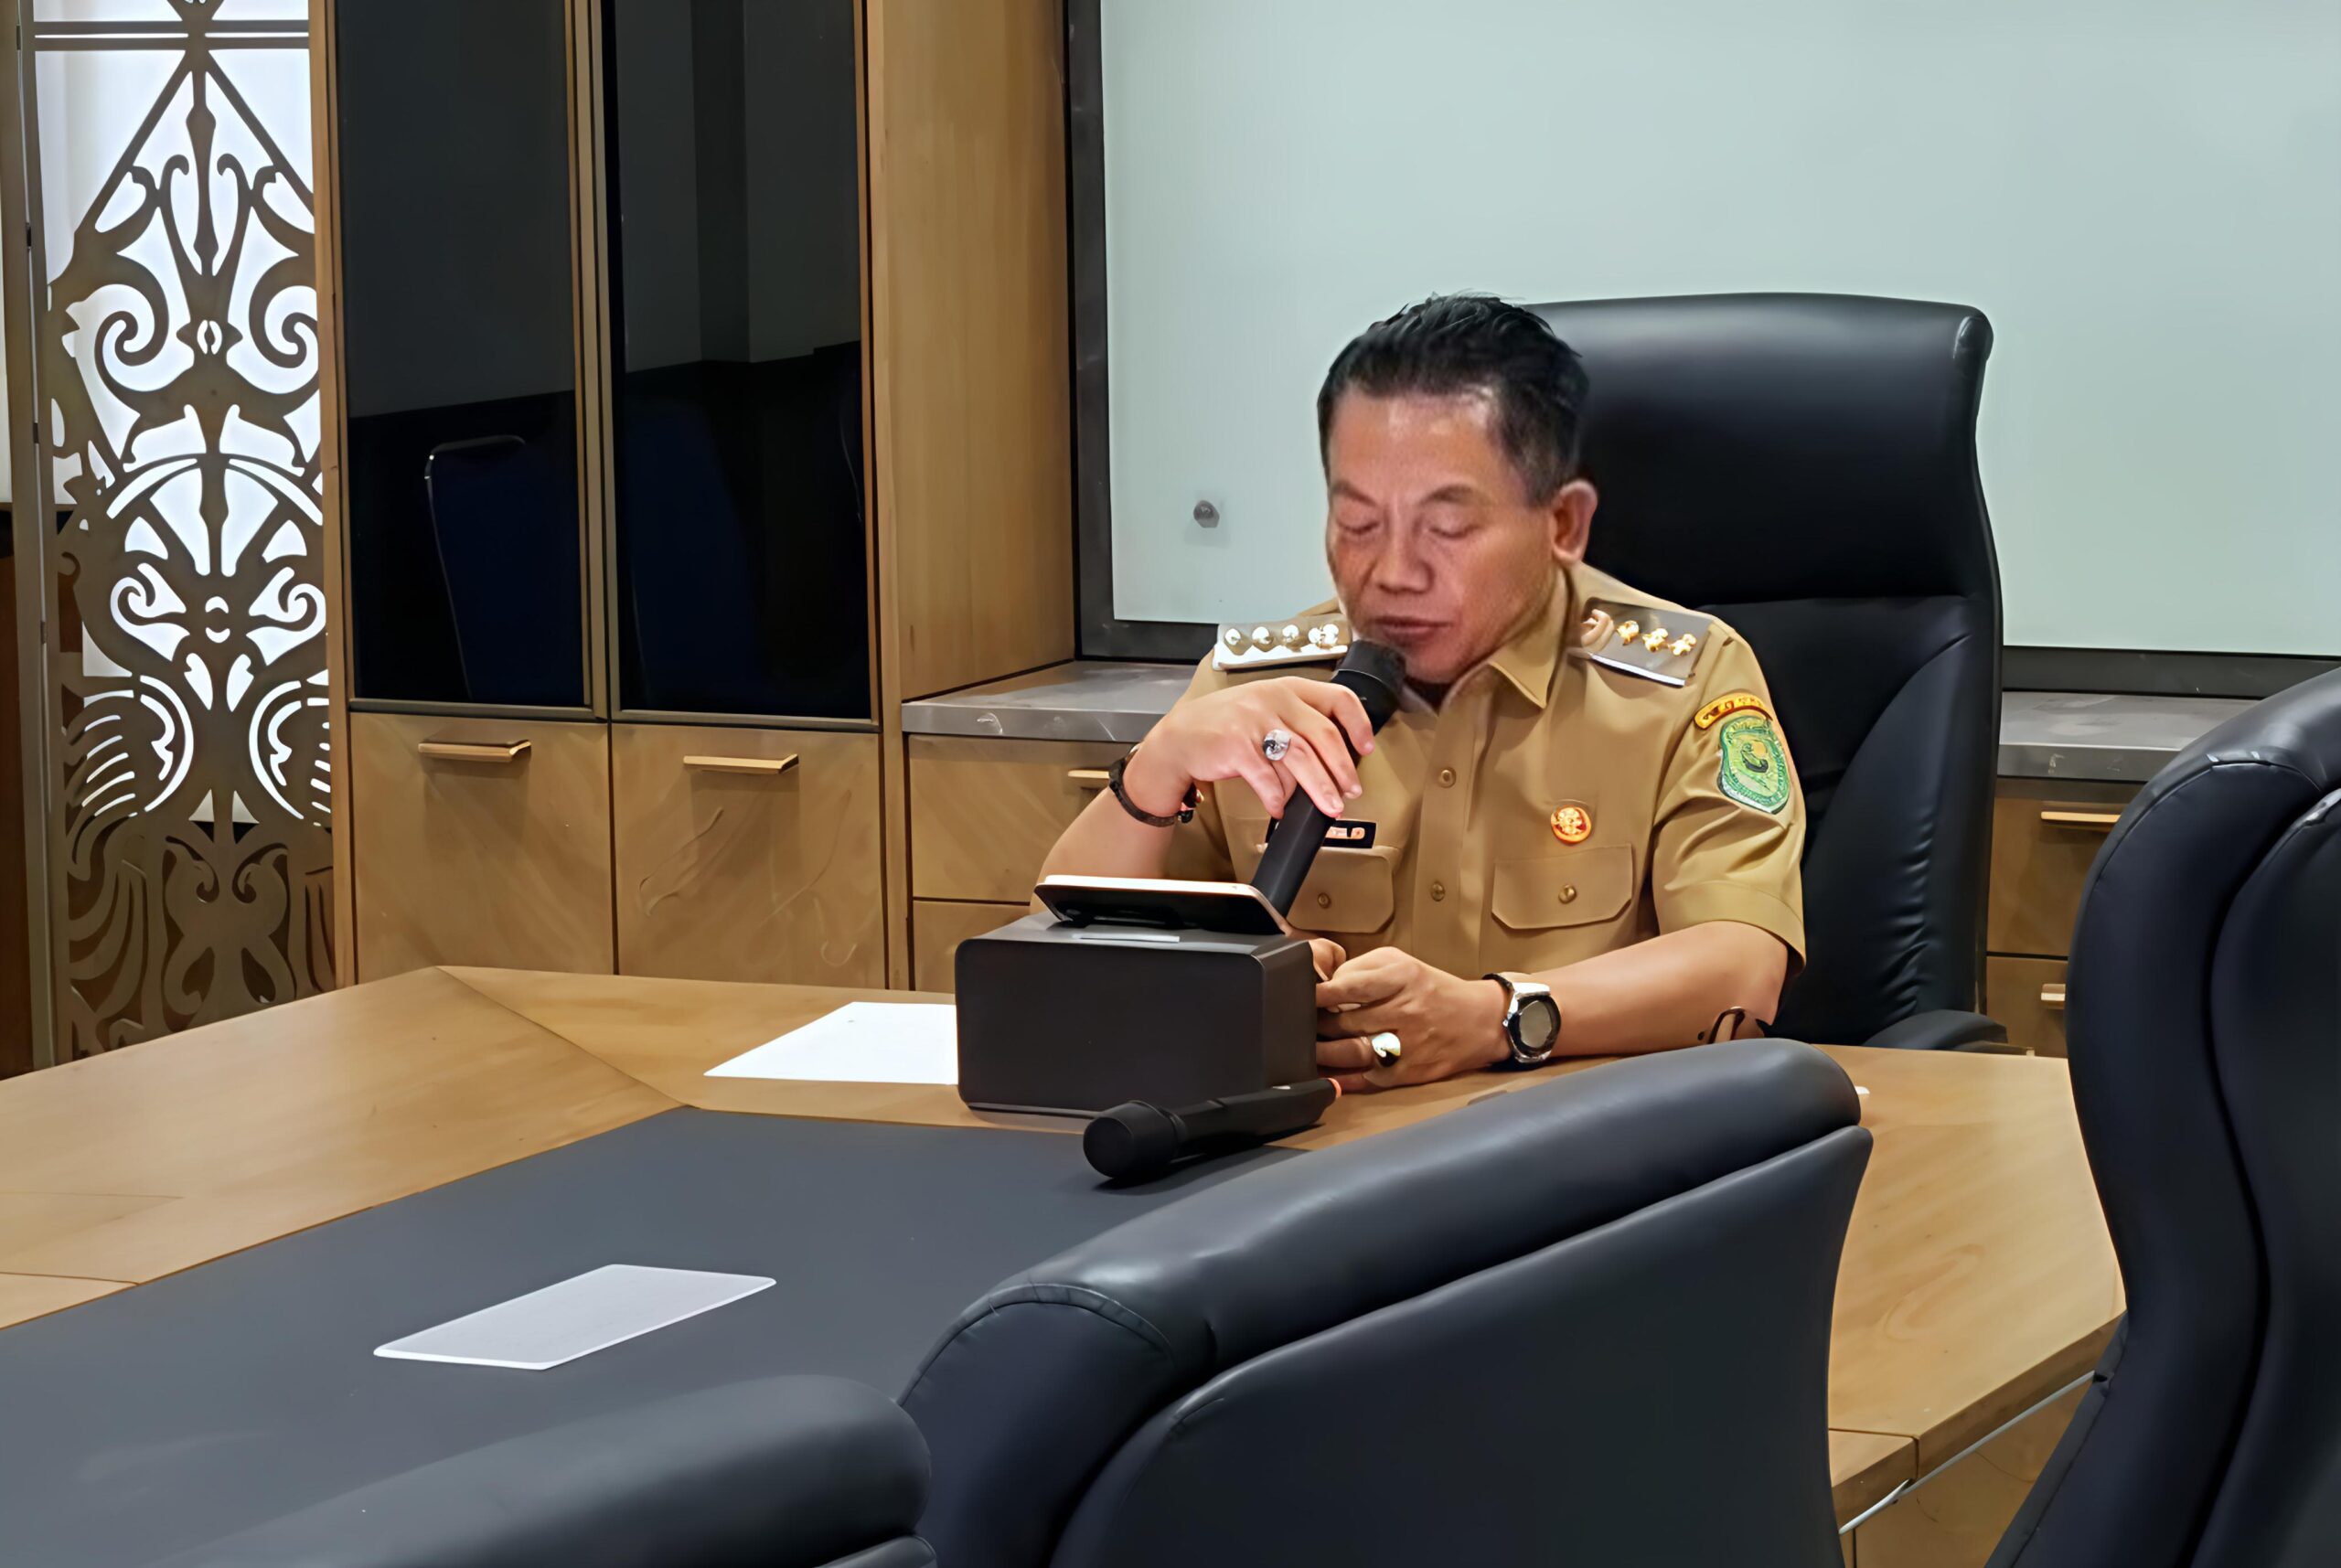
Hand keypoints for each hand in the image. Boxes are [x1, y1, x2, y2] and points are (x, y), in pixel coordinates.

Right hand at [1122, 676, 1374, 822]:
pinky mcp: (1237, 745)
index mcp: (1286, 688)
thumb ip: (1296, 725)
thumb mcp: (1263, 711)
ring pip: (1302, 758)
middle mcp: (1273, 699)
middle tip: (1351, 790)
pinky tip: (1279, 807)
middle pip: (1324, 734)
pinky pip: (1269, 778)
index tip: (1366, 747)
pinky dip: (1277, 798)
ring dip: (1320, 788)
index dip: (1358, 724)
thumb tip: (1330, 762)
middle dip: (1342, 769)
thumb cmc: (1222, 727)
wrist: (1178, 739)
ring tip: (1329, 806)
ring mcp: (1254, 721)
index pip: (1338, 697)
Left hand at [1315, 948, 1509, 1092]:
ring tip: (1304, 1049)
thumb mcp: (1401, 963)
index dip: (1317, 993)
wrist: (1480, 1021)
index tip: (1297, 995)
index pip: (1348, 986)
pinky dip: (1342, 1079)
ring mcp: (1407, 1045)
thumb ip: (1362, 968)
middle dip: (1316, 1024)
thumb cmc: (1431, 989)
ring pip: (1352, 1052)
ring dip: (1322, 1053)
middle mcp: (1404, 1011)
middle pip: (1344, 1021)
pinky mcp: (1408, 1072)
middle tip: (1296, 1024)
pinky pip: (1368, 1078)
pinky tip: (1325, 1076)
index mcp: (1401, 978)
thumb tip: (1326, 985)